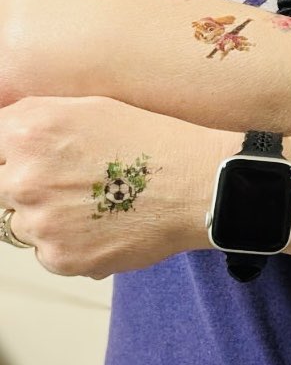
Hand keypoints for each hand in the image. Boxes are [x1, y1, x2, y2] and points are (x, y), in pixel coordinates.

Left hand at [0, 95, 217, 277]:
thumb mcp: (92, 106)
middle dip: (28, 185)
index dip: (11, 153)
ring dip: (48, 216)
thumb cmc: (154, 141)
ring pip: (22, 222)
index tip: (31, 160)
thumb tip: (4, 133)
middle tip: (74, 181)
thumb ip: (35, 118)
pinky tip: (105, 223)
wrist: (197, 185)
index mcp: (29, 131)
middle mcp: (24, 177)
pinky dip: (69, 241)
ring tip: (97, 202)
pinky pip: (47, 251)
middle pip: (0, 187)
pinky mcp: (58, 257)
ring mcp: (39, 222)